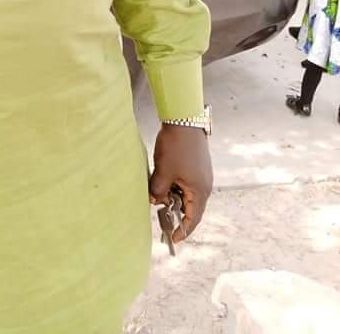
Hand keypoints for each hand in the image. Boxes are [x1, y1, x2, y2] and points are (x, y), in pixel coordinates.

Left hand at [149, 126, 212, 245]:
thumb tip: (154, 201)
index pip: (193, 219)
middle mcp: (205, 186)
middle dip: (177, 214)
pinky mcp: (198, 166)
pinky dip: (177, 188)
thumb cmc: (175, 146)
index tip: (173, 239)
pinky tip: (164, 184)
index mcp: (200, 191)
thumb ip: (158, 191)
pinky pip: (188, 184)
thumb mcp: (163, 172)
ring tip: (159, 199)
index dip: (183, 230)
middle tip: (162, 221)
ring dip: (175, 199)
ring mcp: (202, 175)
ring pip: (188, 195)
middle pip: (192, 208)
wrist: (184, 120)